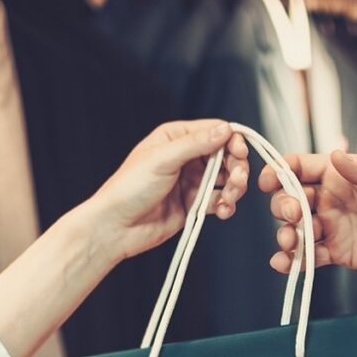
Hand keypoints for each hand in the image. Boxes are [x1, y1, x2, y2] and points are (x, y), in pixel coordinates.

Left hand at [87, 119, 249, 259]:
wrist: (117, 227)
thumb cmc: (129, 188)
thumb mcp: (163, 159)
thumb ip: (196, 144)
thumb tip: (225, 129)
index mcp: (176, 138)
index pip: (216, 131)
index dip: (233, 141)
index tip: (240, 154)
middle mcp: (186, 157)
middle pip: (226, 156)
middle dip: (236, 169)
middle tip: (237, 182)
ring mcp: (191, 181)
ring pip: (226, 179)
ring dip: (233, 189)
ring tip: (229, 199)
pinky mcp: (194, 203)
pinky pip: (219, 200)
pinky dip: (225, 205)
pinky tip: (222, 212)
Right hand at [260, 149, 356, 275]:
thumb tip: (335, 156)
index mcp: (341, 173)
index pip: (301, 167)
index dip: (280, 170)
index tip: (269, 180)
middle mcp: (331, 199)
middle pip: (292, 199)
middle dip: (283, 206)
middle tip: (292, 214)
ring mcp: (333, 227)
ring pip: (297, 230)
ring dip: (286, 234)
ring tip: (289, 241)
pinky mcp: (339, 253)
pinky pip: (310, 257)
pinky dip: (294, 262)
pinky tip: (284, 264)